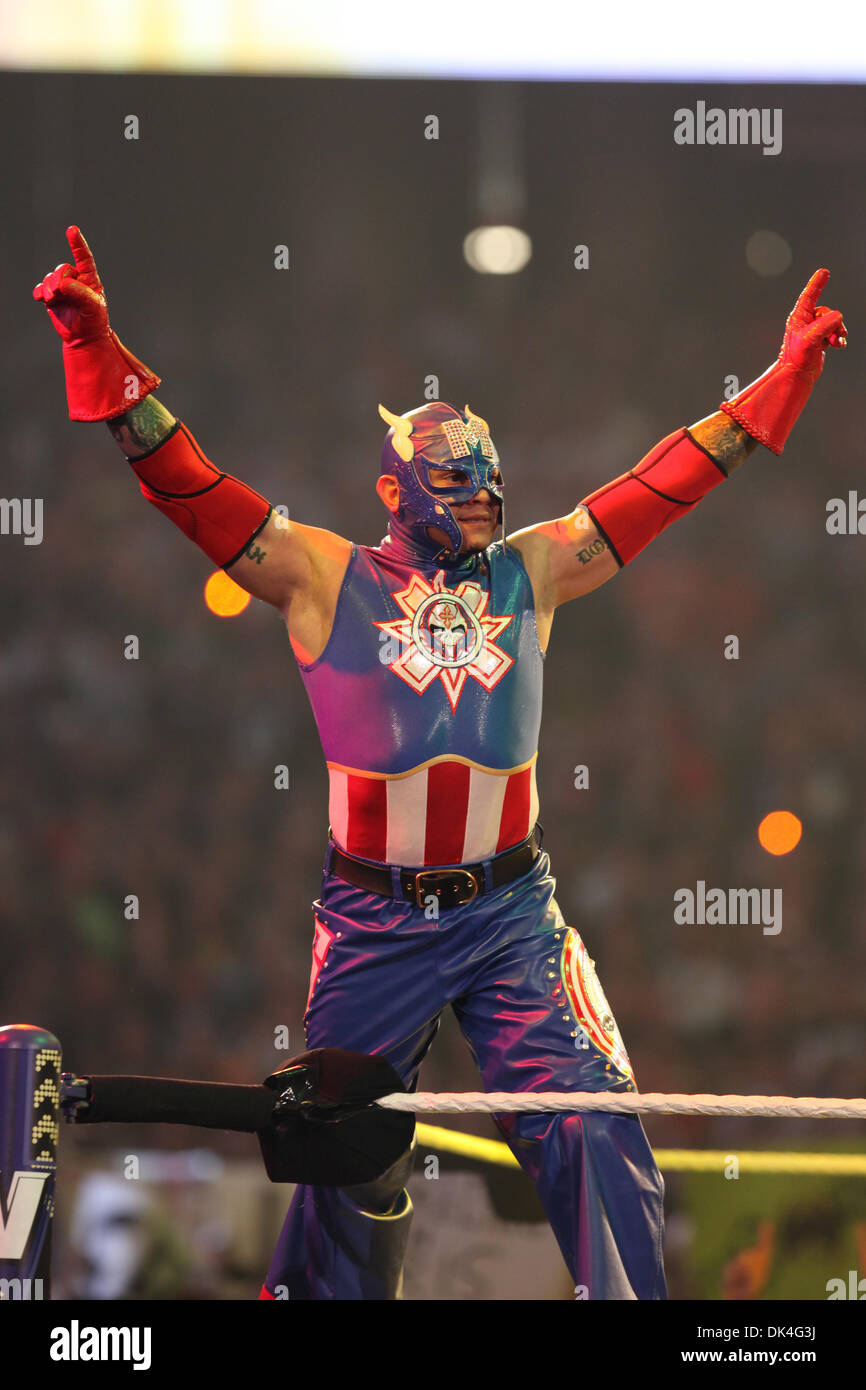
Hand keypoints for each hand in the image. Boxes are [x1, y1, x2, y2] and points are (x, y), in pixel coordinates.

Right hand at [32, 225, 159, 421]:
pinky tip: (41, 299)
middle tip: (59, 293)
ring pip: (50, 278)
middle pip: (61, 269)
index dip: (77, 243)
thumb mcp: (93, 307)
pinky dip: (39, 292)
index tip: (72, 229)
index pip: (84, 258)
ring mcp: (62, 288)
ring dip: (50, 288)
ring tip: (54, 299)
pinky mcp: (52, 298)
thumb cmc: (95, 321)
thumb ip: (80, 293)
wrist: (84, 338)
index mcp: (89, 279)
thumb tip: (63, 283)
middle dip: (58, 280)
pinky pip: (41, 289)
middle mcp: (75, 280)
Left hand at [720, 268, 848, 453]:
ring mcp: (813, 331)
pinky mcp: (820, 341)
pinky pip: (835, 332)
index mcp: (798, 317)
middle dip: (834, 322)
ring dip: (838, 331)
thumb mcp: (811, 337)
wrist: (797, 376)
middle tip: (834, 336)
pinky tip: (839, 345)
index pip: (809, 296)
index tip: (824, 272)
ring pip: (833, 322)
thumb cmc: (797, 357)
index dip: (817, 283)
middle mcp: (805, 322)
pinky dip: (839, 338)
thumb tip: (838, 317)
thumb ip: (826, 323)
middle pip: (827, 312)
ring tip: (837, 342)